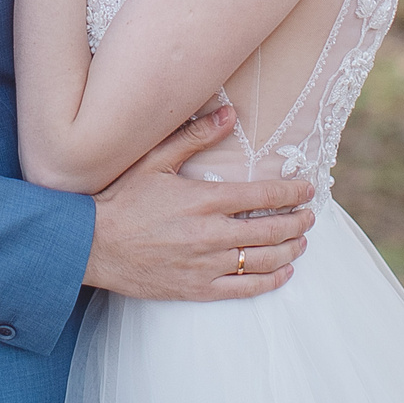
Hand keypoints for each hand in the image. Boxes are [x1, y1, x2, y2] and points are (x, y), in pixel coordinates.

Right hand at [81, 107, 313, 300]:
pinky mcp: (198, 288)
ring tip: (302, 241)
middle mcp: (211, 232)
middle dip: (298, 221)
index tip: (307, 189)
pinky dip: (271, 280)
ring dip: (290, 249)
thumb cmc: (121, 199)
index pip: (263, 195)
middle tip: (311, 216)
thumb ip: (194, 136)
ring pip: (264, 260)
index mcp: (204, 198)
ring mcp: (206, 263)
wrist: (92, 245)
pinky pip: (245, 288)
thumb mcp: (154, 160)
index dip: (292, 192)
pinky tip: (284, 272)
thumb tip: (229, 113)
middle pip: (271, 229)